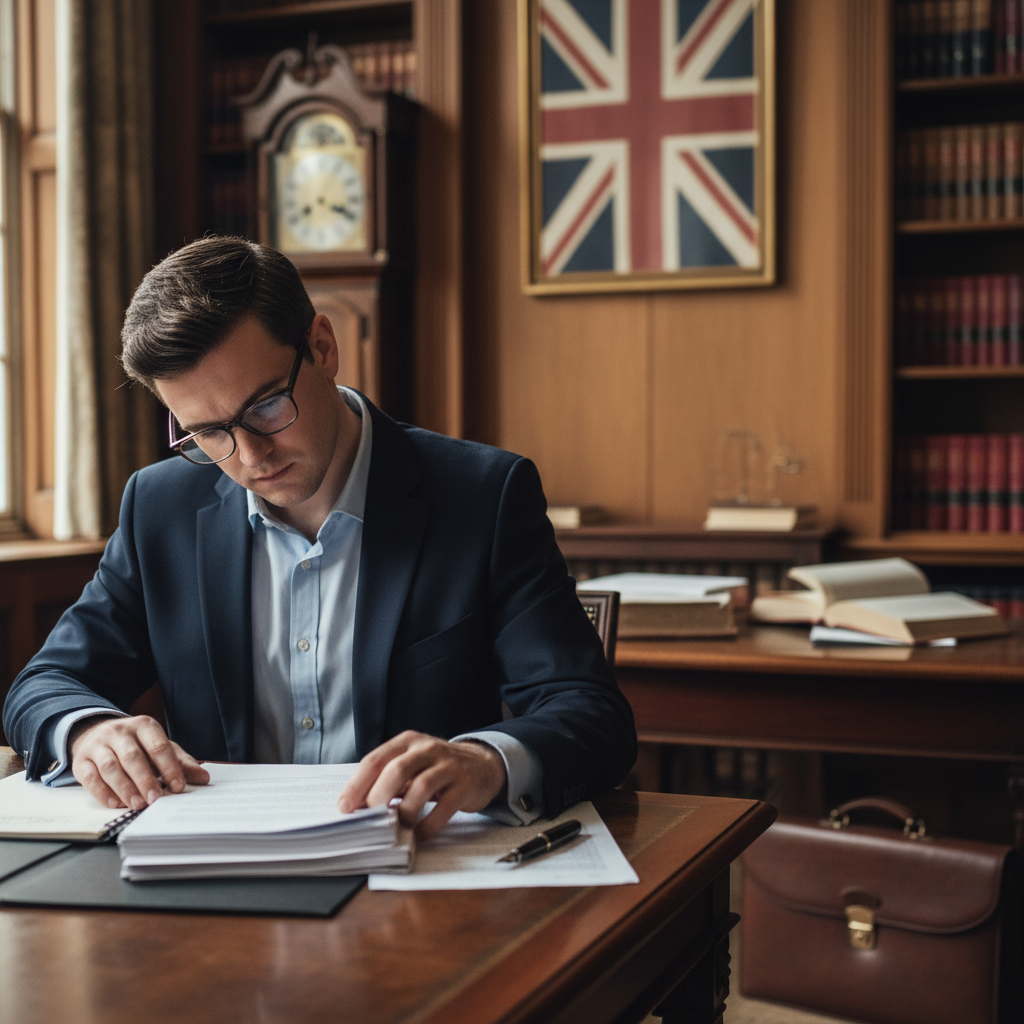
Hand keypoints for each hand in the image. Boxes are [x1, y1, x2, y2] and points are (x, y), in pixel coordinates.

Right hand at [69, 715, 209, 810]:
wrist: (96, 733)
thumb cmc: (136, 744)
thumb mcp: (159, 747)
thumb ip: (180, 762)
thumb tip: (204, 778)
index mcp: (144, 726)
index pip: (158, 746)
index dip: (169, 767)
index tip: (177, 787)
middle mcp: (120, 732)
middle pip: (133, 756)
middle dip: (145, 779)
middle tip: (155, 799)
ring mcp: (98, 745)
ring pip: (110, 767)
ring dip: (125, 788)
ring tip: (137, 804)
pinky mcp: (81, 760)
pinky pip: (89, 777)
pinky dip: (102, 792)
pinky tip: (115, 803)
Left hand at [337, 731, 506, 839]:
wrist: (482, 765)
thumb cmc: (436, 768)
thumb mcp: (411, 764)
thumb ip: (387, 779)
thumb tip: (357, 806)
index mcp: (407, 742)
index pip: (375, 760)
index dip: (356, 785)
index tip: (344, 807)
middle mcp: (427, 749)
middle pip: (396, 770)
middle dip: (378, 797)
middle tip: (370, 818)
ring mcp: (448, 766)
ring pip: (420, 787)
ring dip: (404, 812)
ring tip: (397, 827)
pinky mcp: (465, 785)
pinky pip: (444, 808)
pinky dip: (427, 825)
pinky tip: (419, 835)